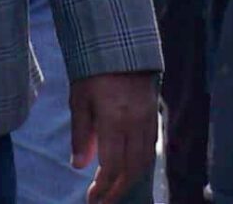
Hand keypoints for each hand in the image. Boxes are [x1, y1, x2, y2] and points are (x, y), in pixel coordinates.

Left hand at [69, 70, 157, 203]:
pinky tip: (128, 168)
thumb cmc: (94, 71)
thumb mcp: (80, 100)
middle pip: (131, 169)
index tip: (92, 199)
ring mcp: (148, 119)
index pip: (112, 166)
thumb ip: (81, 134)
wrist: (122, 44)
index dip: (102, 188)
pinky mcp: (154, 114)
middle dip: (117, 190)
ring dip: (129, 179)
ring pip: (144, 160)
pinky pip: (150, 147)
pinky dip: (140, 163)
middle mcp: (136, 123)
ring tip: (114, 190)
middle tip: (102, 201)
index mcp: (115, 120)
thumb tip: (78, 166)